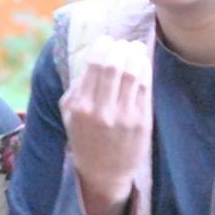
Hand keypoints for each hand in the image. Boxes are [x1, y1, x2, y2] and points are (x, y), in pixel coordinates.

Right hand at [60, 37, 150, 214]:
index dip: (103, 46)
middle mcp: (101, 111)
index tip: (107, 41)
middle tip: (122, 44)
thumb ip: (76, 87)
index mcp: (80, 107)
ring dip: (135, 55)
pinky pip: (145, 87)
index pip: (94, 65)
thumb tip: (94, 57)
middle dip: (120, 48)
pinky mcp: (141, 122)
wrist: (103, 173)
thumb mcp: (68, 115)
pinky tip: (142, 62)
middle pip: (115, 66)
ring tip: (134, 48)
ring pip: (133, 74)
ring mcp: (123, 117)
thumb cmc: (84, 139)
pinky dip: (145, 69)